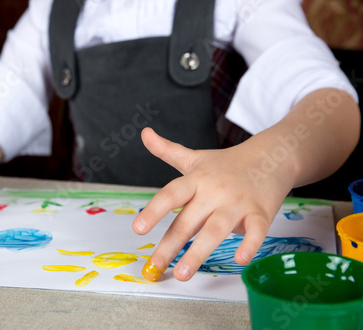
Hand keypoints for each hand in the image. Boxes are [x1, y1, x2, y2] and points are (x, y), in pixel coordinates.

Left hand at [132, 128, 292, 280]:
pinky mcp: (261, 212)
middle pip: (188, 221)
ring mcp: (238, 202)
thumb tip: (144, 133)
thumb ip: (167, 150)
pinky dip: (249, 245)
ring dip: (198, 253)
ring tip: (183, 274)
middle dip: (169, 246)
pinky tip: (239, 260)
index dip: (153, 211)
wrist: (271, 156)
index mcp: (196, 179)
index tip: (138, 229)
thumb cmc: (226, 163)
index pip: (170, 195)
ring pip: (215, 230)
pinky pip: (256, 231)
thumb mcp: (195, 156)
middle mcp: (214, 191)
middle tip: (154, 267)